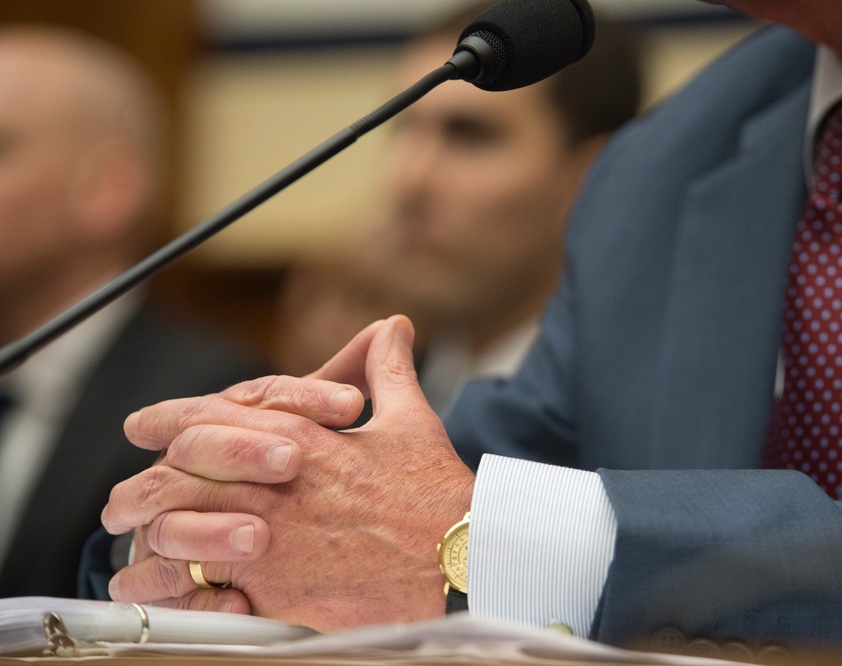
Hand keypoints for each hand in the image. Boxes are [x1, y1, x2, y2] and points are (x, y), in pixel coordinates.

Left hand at [102, 315, 474, 629]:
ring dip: (146, 534)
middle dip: (141, 484)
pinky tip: (157, 589)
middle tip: (124, 497)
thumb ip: (389, 369)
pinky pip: (198, 585)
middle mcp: (273, 482)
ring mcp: (269, 536)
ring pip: (176, 526)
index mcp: (300, 437)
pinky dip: (170, 587)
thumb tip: (393, 328)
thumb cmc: (437, 493)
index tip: (146, 425)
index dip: (169, 419)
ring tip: (131, 542)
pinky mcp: (273, 587)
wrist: (460, 560)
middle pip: (179, 473)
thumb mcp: (412, 419)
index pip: (213, 416)